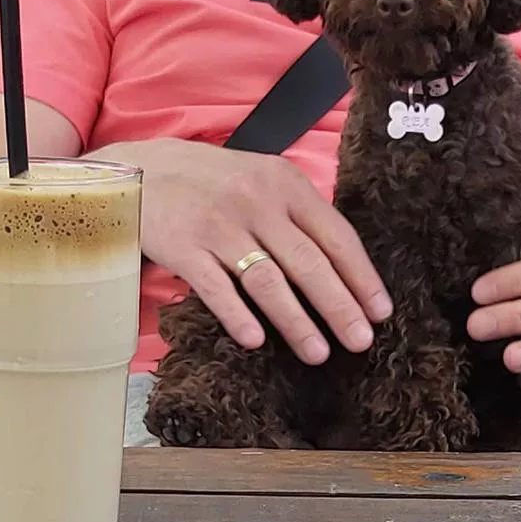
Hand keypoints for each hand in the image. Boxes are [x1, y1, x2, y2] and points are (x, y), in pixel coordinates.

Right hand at [94, 138, 391, 364]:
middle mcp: (257, 202)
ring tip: (318, 352)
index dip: (361, 275)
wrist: (140, 169)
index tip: (380, 310)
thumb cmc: (211, 179)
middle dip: (340, 306)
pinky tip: (256, 341)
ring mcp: (220, 224)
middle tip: (361, 341)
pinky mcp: (184, 246)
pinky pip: (216, 288)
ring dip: (296, 320)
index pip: (336, 234)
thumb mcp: (261, 178)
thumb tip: (338, 262)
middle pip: (308, 262)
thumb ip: (296, 212)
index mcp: (285, 183)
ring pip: (268, 280)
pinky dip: (238, 316)